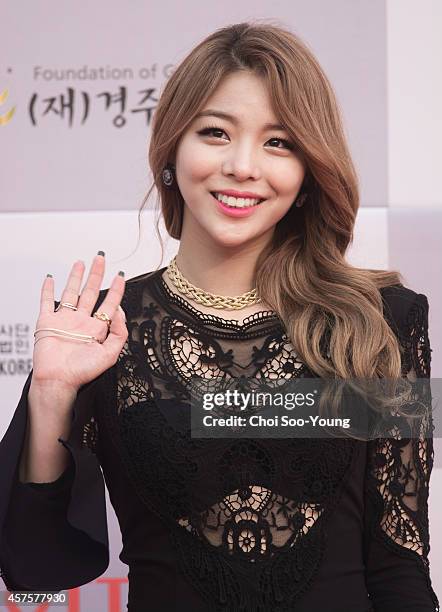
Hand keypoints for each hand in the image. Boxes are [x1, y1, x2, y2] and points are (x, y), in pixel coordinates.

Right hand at [30, 253, 126, 396]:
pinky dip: (48, 290)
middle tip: (101, 258)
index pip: (110, 303)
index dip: (116, 289)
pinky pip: (47, 301)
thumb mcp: (111, 354)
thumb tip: (119, 311)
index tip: (120, 275)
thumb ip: (119, 332)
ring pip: (71, 293)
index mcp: (96, 329)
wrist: (58, 380)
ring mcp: (64, 320)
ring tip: (81, 263)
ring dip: (76, 277)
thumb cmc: (82, 372)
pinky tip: (51, 279)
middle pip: (91, 292)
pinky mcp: (47, 321)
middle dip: (97, 274)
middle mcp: (81, 322)